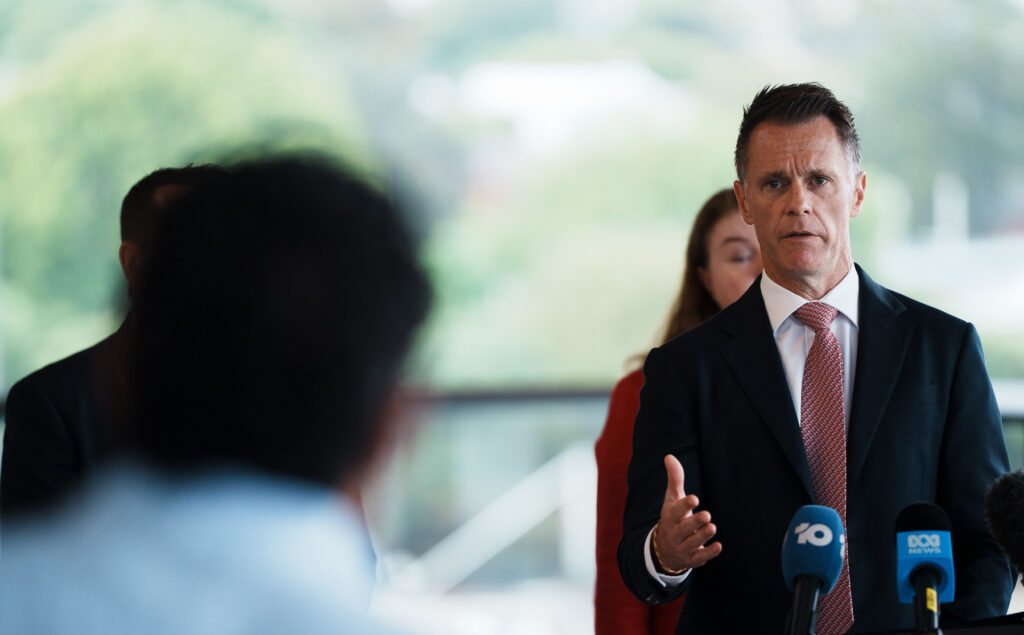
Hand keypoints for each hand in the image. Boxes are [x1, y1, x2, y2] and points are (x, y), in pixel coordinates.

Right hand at [654, 454, 721, 572]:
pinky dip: (709, 553)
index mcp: (670, 517)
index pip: (676, 511)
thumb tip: (669, 456)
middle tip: (707, 515)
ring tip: (712, 527)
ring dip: (702, 536)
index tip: (694, 498)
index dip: (684, 505)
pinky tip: (719, 546)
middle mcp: (674, 533)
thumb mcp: (672, 499)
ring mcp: (682, 547)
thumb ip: (674, 479)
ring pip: (692, 543)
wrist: (663, 549)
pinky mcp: (691, 559)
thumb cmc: (673, 518)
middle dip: (695, 522)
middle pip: (684, 529)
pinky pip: (699, 558)